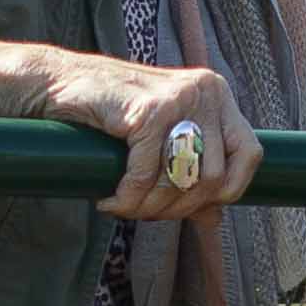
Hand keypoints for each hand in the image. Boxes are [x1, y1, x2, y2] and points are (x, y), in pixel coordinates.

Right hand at [0, 38, 261, 220]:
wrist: (56, 85)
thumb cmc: (110, 114)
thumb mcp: (160, 140)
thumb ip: (191, 174)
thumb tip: (214, 221)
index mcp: (216, 93)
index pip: (250, 155)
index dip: (226, 192)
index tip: (191, 207)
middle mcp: (205, 91)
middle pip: (214, 176)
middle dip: (178, 207)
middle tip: (144, 211)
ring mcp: (179, 98)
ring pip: (183, 180)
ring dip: (150, 207)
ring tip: (125, 207)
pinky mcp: (148, 111)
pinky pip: (146, 176)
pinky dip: (126, 198)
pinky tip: (109, 200)